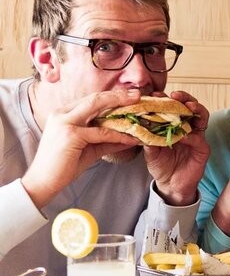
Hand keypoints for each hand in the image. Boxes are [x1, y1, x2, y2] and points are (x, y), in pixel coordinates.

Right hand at [22, 89, 143, 208]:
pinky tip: (131, 138)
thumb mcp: (90, 149)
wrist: (44, 180)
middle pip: (95, 98)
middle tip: (137, 94)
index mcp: (64, 113)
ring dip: (120, 105)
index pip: (91, 100)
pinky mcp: (71, 134)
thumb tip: (129, 138)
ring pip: (97, 107)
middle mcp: (62, 113)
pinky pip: (101, 132)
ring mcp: (65, 122)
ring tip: (138, 106)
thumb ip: (107, 141)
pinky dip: (118, 134)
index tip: (129, 96)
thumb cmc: (64, 165)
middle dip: (118, 95)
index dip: (111, 97)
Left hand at [142, 91, 210, 205]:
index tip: (155, 95)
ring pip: (202, 117)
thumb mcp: (149, 149)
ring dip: (196, 109)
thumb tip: (139, 123)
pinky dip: (192, 136)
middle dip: (185, 98)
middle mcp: (187, 127)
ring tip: (187, 107)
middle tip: (175, 95)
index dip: (165, 98)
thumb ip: (147, 136)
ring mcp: (196, 137)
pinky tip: (183, 136)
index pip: (172, 106)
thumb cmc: (160, 164)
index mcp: (173, 123)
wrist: (169, 184)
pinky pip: (199, 139)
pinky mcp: (202, 149)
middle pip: (190, 106)